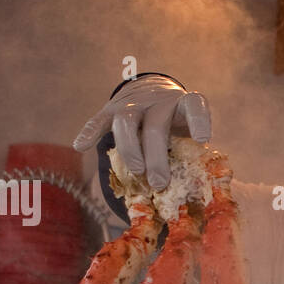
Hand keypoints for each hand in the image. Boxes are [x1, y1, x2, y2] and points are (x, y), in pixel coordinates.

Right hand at [73, 75, 211, 188]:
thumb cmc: (175, 123)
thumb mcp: (187, 130)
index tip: (202, 139)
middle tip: (159, 183)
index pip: (194, 106)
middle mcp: (159, 100)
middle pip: (155, 127)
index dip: (199, 121)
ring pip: (126, 121)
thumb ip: (190, 153)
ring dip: (130, 149)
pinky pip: (98, 120)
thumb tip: (191, 192)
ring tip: (136, 172)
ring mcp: (134, 103)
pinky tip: (81, 146)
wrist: (152, 90)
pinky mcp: (111, 108)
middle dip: (156, 157)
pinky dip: (89, 132)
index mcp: (183, 104)